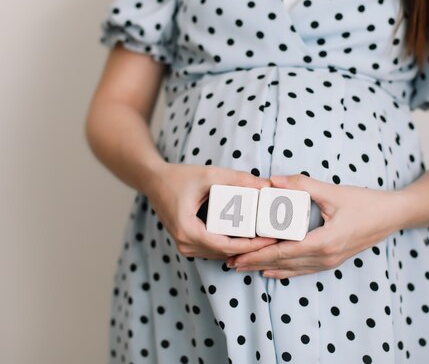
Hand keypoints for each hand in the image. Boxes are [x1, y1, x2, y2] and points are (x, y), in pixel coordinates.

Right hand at [144, 163, 278, 259]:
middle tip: (275, 238)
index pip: (227, 246)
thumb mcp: (210, 174)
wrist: (154, 181)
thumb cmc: (178, 177)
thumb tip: (266, 185)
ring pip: (221, 253)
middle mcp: (185, 244)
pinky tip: (249, 237)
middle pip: (226, 253)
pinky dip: (231, 245)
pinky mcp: (188, 243)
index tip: (271, 239)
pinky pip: (214, 249)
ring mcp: (185, 246)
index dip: (251, 246)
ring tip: (266, 238)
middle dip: (251, 248)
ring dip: (242, 248)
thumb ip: (237, 178)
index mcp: (188, 231)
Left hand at [225, 174, 407, 277]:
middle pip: (283, 263)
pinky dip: (284, 271)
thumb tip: (274, 180)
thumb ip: (302, 185)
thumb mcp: (333, 192)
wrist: (392, 215)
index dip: (257, 253)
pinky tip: (271, 272)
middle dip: (255, 263)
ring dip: (266, 268)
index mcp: (324, 242)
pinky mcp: (332, 260)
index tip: (236, 254)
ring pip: (291, 269)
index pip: (282, 251)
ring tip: (243, 268)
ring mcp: (329, 262)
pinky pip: (303, 270)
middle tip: (229, 263)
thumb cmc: (365, 203)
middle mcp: (325, 257)